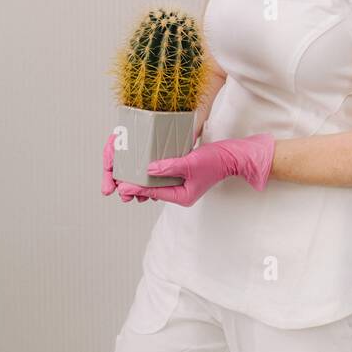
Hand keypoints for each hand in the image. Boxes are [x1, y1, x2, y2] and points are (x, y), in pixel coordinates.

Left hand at [105, 133, 275, 206]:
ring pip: (156, 184)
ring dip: (143, 179)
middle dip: (136, 187)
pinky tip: (143, 165)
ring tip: (125, 176)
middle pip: (153, 191)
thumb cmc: (216, 161)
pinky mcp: (183, 176)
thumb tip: (148, 169)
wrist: (233, 156)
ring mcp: (182, 185)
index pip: (155, 192)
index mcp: (182, 196)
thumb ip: (169, 166)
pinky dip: (153, 172)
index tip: (122, 186)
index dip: (137, 188)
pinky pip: (163, 176)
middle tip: (118, 184)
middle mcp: (180, 193)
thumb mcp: (191, 163)